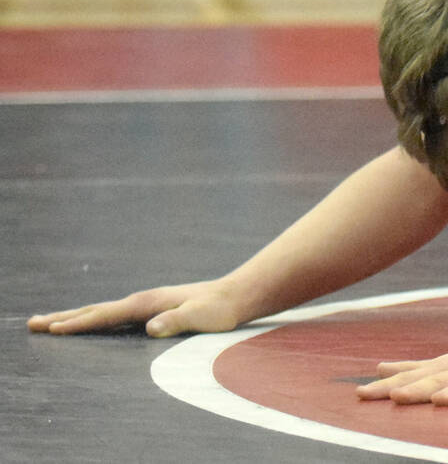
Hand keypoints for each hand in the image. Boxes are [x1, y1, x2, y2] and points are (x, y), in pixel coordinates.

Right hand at [28, 280, 246, 336]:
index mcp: (148, 303)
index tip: (53, 330)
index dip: (79, 324)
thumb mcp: (202, 317)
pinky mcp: (153, 309)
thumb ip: (177, 321)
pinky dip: (94, 319)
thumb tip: (151, 328)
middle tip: (32, 324)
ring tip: (51, 322)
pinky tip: (91, 324)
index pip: (106, 315)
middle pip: (95, 310)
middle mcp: (143, 300)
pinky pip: (114, 315)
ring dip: (75, 317)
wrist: (237, 295)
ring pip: (102, 311)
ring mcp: (147, 303)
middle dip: (64, 318)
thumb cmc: (221, 310)